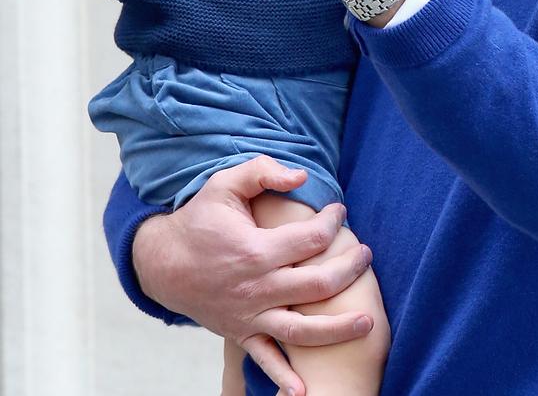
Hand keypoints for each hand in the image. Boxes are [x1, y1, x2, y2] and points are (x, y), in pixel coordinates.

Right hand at [132, 157, 373, 395]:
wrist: (162, 262)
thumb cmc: (199, 219)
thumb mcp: (225, 184)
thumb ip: (262, 172)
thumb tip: (302, 175)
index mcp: (256, 250)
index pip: (311, 239)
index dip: (333, 222)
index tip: (340, 210)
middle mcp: (257, 287)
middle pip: (317, 286)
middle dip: (349, 270)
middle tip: (366, 256)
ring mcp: (249, 314)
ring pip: (301, 331)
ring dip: (337, 329)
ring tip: (367, 321)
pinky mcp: (240, 332)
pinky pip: (264, 359)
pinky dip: (283, 377)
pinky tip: (304, 390)